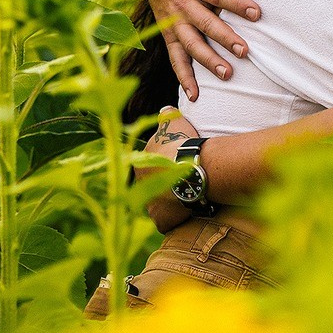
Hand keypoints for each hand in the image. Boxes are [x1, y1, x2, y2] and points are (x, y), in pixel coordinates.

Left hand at [135, 109, 200, 224]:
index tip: (178, 166)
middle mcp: (139, 183)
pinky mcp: (159, 219)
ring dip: (167, 203)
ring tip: (185, 199)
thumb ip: (167, 115)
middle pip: (151, 185)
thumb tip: (165, 110)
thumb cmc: (183, 143)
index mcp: (140, 162)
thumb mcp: (174, 122)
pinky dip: (173, 220)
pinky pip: (165, 222)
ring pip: (157, 204)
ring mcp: (148, 203)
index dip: (165, 166)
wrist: (193, 169)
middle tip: (182, 183)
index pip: (150, 165)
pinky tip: (184, 215)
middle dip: (163, 185)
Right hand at [146, 0, 260, 99]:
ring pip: (191, 44)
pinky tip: (196, 96)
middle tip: (245, 51)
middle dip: (224, 37)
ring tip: (228, 74)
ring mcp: (174, 24)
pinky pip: (175, 60)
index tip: (257, 13)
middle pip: (205, 23)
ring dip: (207, 60)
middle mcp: (182, 5)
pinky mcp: (170, 38)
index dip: (236, 3)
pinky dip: (184, 78)